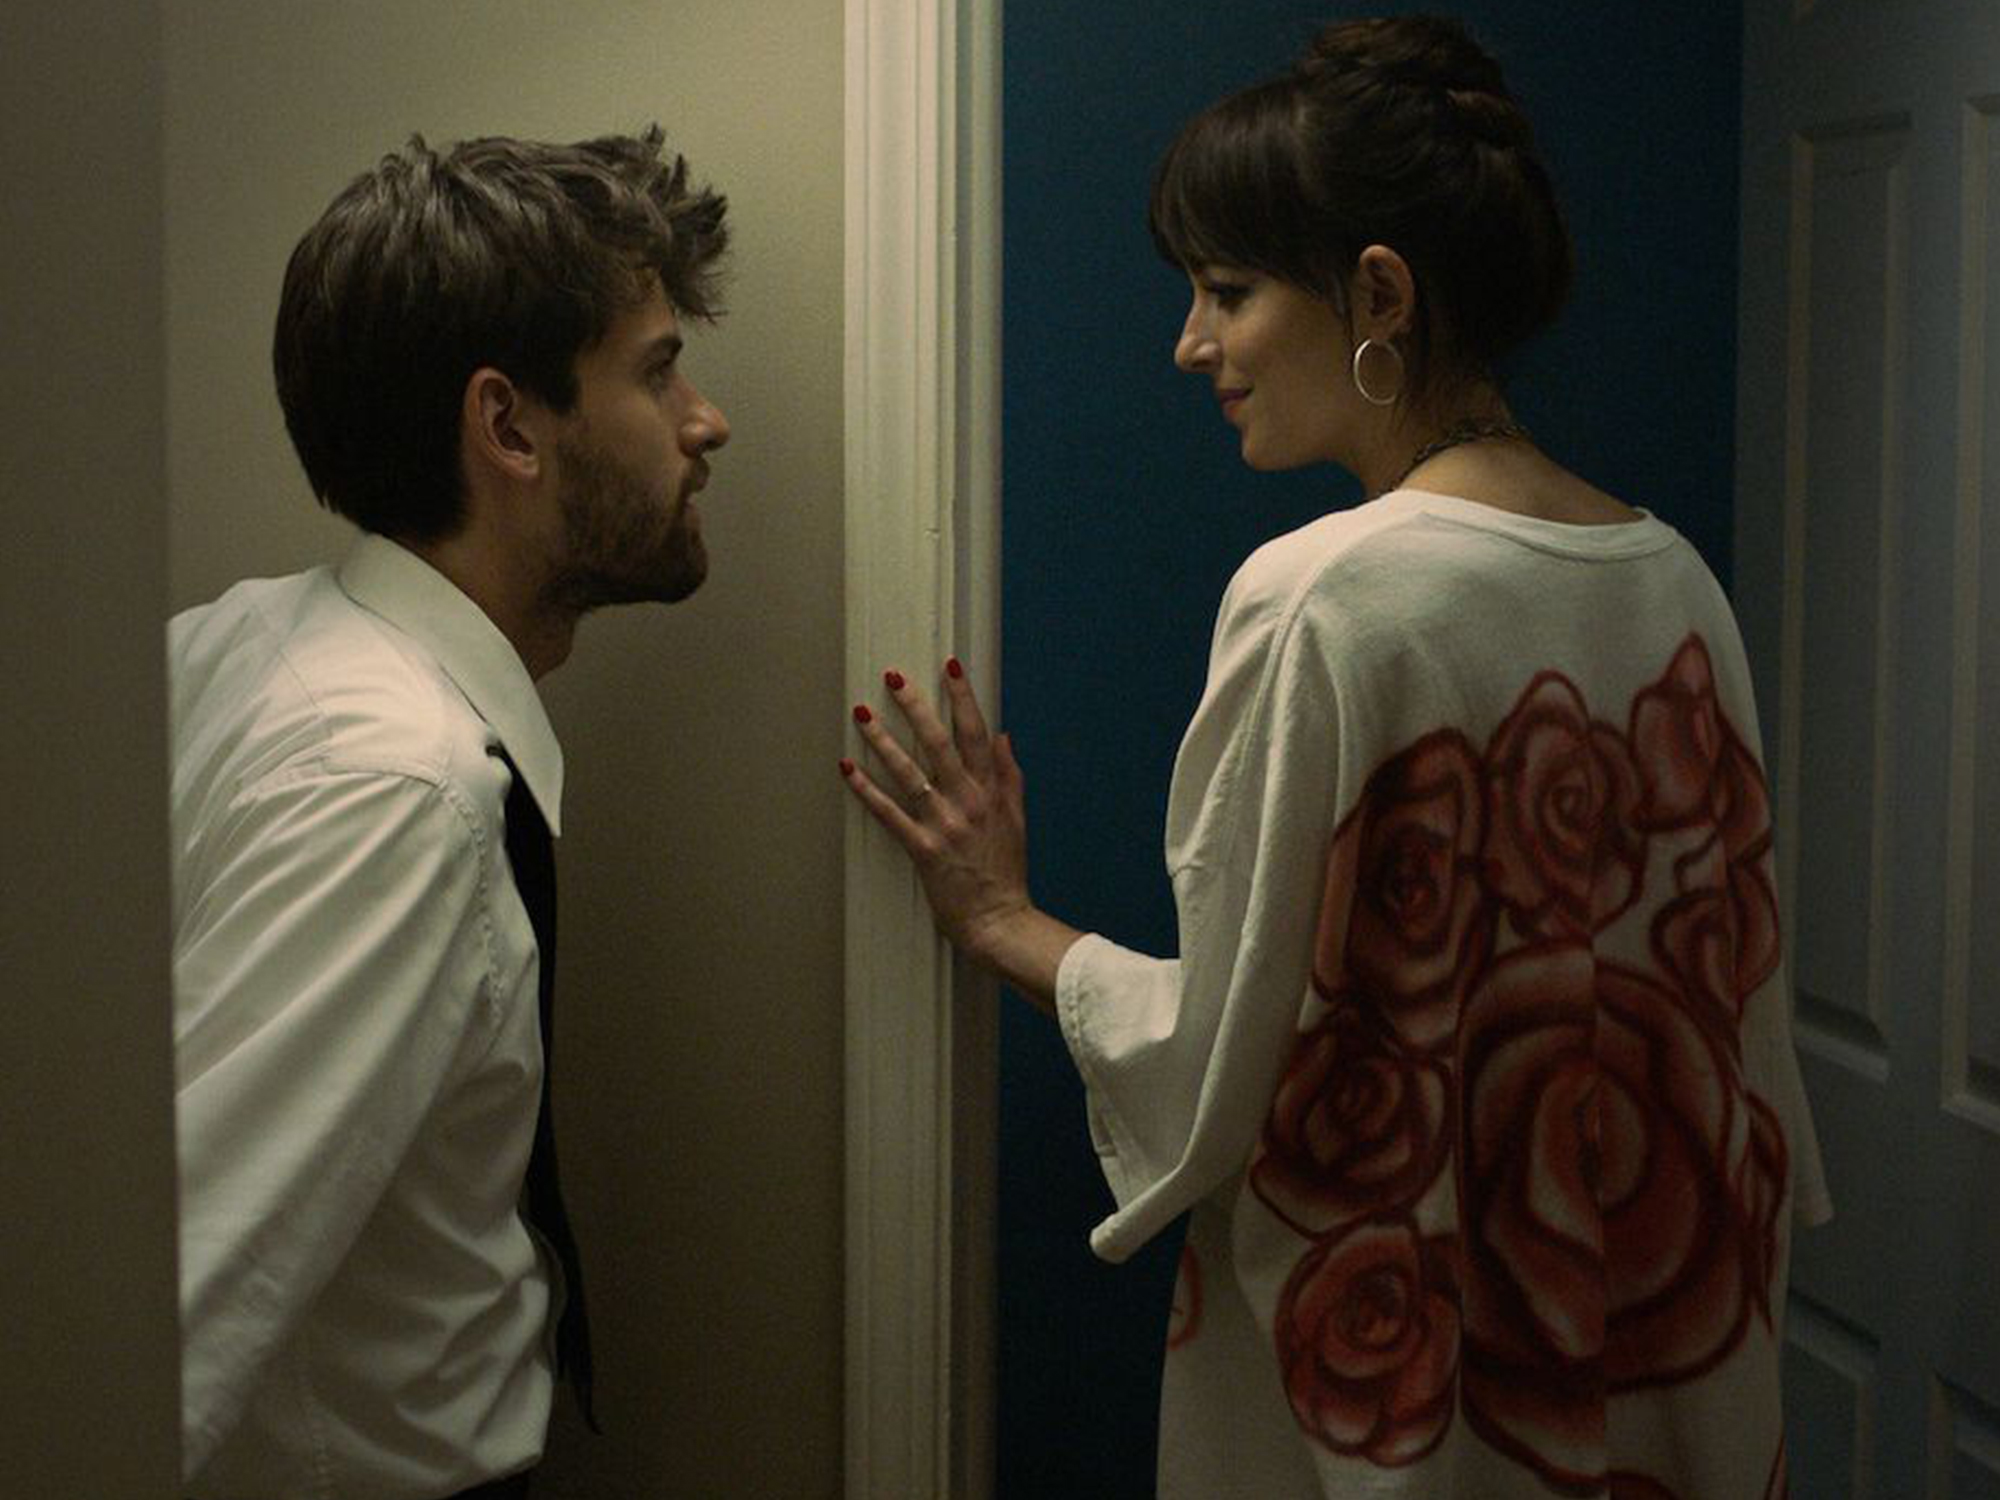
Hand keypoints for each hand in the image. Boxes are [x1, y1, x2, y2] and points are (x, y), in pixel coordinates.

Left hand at [841, 659, 1032, 959]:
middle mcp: (969, 802)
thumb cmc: (1006, 871)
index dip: (964, 697)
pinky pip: (890, 813)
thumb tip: (1003, 735)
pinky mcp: (924, 849)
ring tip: (863, 713)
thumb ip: (1009, 774)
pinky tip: (848, 768)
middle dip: (917, 706)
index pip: (977, 733)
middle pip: (941, 743)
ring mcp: (946, 825)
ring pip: (910, 772)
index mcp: (992, 791)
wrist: (1000, 920)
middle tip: (894, 678)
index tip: (950, 665)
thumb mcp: (1016, 817)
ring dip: (883, 741)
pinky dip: (867, 790)